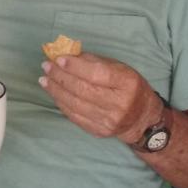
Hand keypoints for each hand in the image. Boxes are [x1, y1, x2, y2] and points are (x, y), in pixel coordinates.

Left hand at [39, 54, 161, 144]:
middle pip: (83, 89)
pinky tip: (54, 94)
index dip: (76, 67)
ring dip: (56, 90)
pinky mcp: (100, 131)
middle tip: (46, 67)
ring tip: (45, 79)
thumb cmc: (129, 88)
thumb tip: (68, 55)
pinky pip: (75, 117)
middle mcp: (120, 103)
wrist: (143, 119)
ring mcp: (109, 120)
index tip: (59, 59)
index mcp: (127, 83)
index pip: (98, 74)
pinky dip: (62, 104)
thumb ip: (95, 62)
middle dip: (61, 77)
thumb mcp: (120, 69)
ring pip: (76, 104)